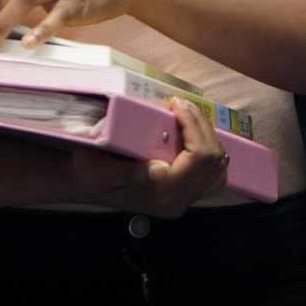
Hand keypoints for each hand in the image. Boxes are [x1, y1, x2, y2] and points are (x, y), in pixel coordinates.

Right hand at [65, 96, 229, 217]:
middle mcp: (177, 201)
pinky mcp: (184, 196)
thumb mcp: (100, 171)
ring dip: (208, 136)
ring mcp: (183, 200)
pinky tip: (195, 137)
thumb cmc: (91, 173)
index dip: (194, 126)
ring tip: (188, 116)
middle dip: (201, 125)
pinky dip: (211, 153)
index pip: (199, 158)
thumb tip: (161, 169)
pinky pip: (214, 176)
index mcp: (162, 194)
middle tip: (181, 105)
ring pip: (218, 167)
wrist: (86, 184)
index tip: (176, 104)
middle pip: (213, 159)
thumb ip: (130, 173)